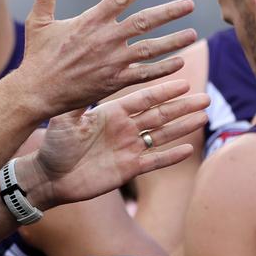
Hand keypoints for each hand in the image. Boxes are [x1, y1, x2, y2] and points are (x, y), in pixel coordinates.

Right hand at [21, 0, 195, 115]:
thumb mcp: (39, 21)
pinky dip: (163, 68)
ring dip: (174, 41)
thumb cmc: (37, 55)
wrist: (38, 92)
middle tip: (189, 4)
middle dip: (169, 12)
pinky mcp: (115, 82)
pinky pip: (145, 74)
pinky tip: (179, 61)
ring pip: (151, 49)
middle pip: (144, 22)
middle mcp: (105, 39)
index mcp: (89, 21)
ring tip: (192, 33)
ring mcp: (112, 62)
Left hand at [29, 80, 208, 206]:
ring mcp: (128, 148)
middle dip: (181, 106)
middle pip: (158, 115)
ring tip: (203, 116)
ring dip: (182, 126)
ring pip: (161, 135)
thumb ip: (77, 102)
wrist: (51, 177)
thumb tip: (84, 78)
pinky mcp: (128, 169)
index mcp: (110, 112)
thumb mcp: (64, 120)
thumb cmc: (54, 146)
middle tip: (205, 97)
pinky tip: (189, 149)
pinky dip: (171, 156)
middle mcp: (123, 128)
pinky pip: (154, 161)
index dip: (163, 91)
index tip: (183, 82)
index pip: (142, 99)